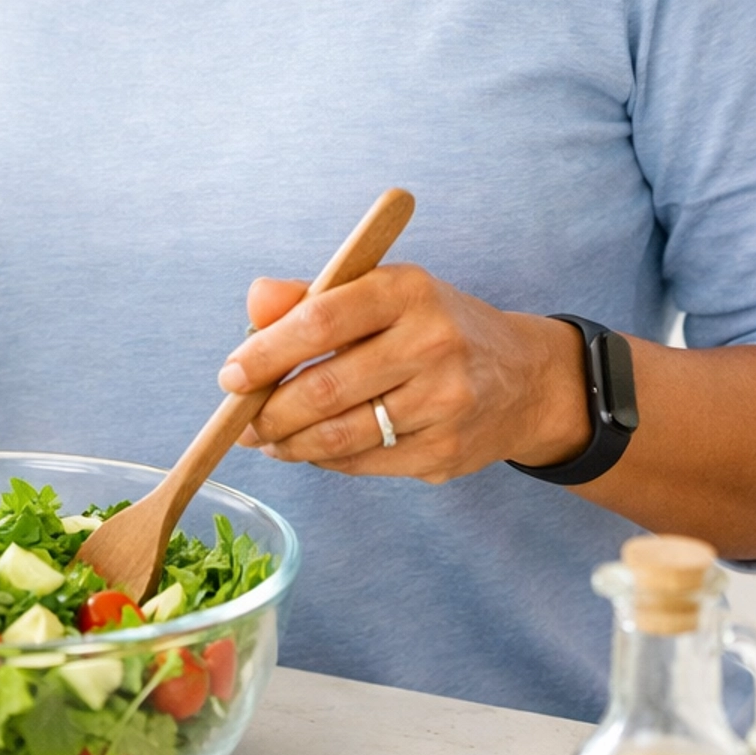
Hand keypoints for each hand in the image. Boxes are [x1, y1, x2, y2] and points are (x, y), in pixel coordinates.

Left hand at [216, 264, 591, 481]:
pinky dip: (324, 460)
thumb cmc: (433, 327)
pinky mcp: (447, 452)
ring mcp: (444, 402)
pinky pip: (363, 464)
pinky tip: (308, 449)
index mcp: (408, 290)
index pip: (321, 320)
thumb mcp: (384, 291)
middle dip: (267, 411)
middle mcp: (432, 343)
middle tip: (239, 419)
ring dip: (288, 443)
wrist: (524, 378)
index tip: (231, 374)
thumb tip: (255, 302)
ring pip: (340, 435)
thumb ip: (314, 295)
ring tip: (265, 438)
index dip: (266, 352)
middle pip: (325, 388)